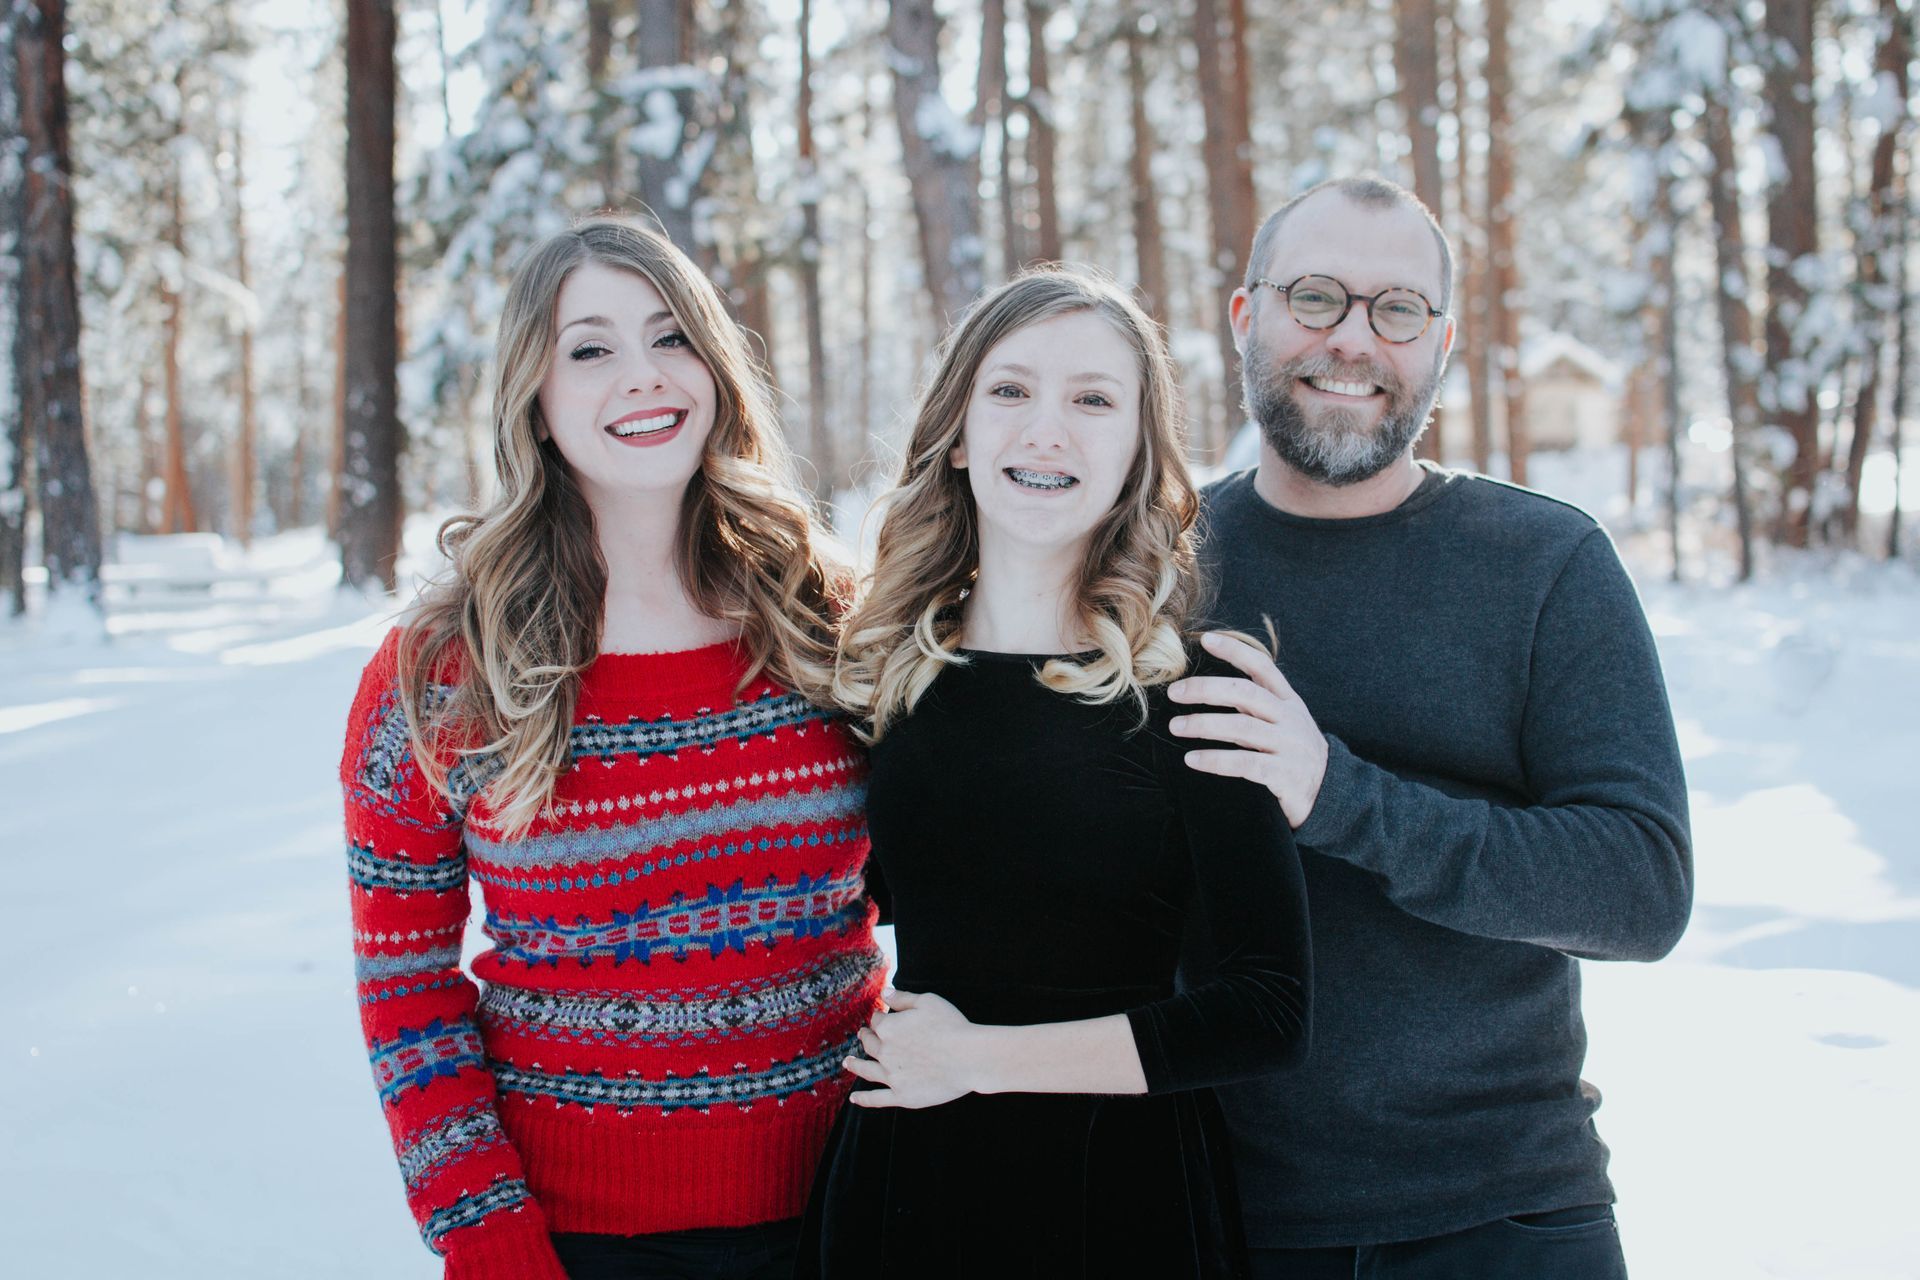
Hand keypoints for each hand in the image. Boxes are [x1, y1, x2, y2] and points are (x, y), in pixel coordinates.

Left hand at [843, 989, 982, 1109]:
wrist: (969, 1058)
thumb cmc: (952, 1026)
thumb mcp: (928, 1001)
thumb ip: (902, 998)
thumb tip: (883, 992)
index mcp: (888, 1028)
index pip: (877, 1021)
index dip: (879, 1017)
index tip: (881, 1016)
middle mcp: (885, 1052)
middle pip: (870, 1044)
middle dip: (866, 1037)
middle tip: (863, 1035)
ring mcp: (892, 1076)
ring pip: (867, 1070)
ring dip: (855, 1065)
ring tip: (847, 1062)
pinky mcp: (902, 1096)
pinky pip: (877, 1099)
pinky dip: (864, 1099)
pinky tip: (854, 1099)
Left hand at [1167, 630, 1327, 828]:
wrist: (1330, 792)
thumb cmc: (1293, 753)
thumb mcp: (1281, 721)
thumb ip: (1252, 705)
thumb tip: (1206, 689)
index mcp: (1287, 700)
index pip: (1262, 667)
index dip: (1236, 650)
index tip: (1206, 639)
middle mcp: (1290, 718)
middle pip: (1246, 693)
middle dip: (1207, 689)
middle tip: (1175, 692)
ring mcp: (1289, 746)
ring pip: (1242, 727)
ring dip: (1204, 725)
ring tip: (1176, 726)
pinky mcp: (1285, 775)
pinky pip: (1245, 764)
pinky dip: (1215, 760)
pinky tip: (1192, 759)